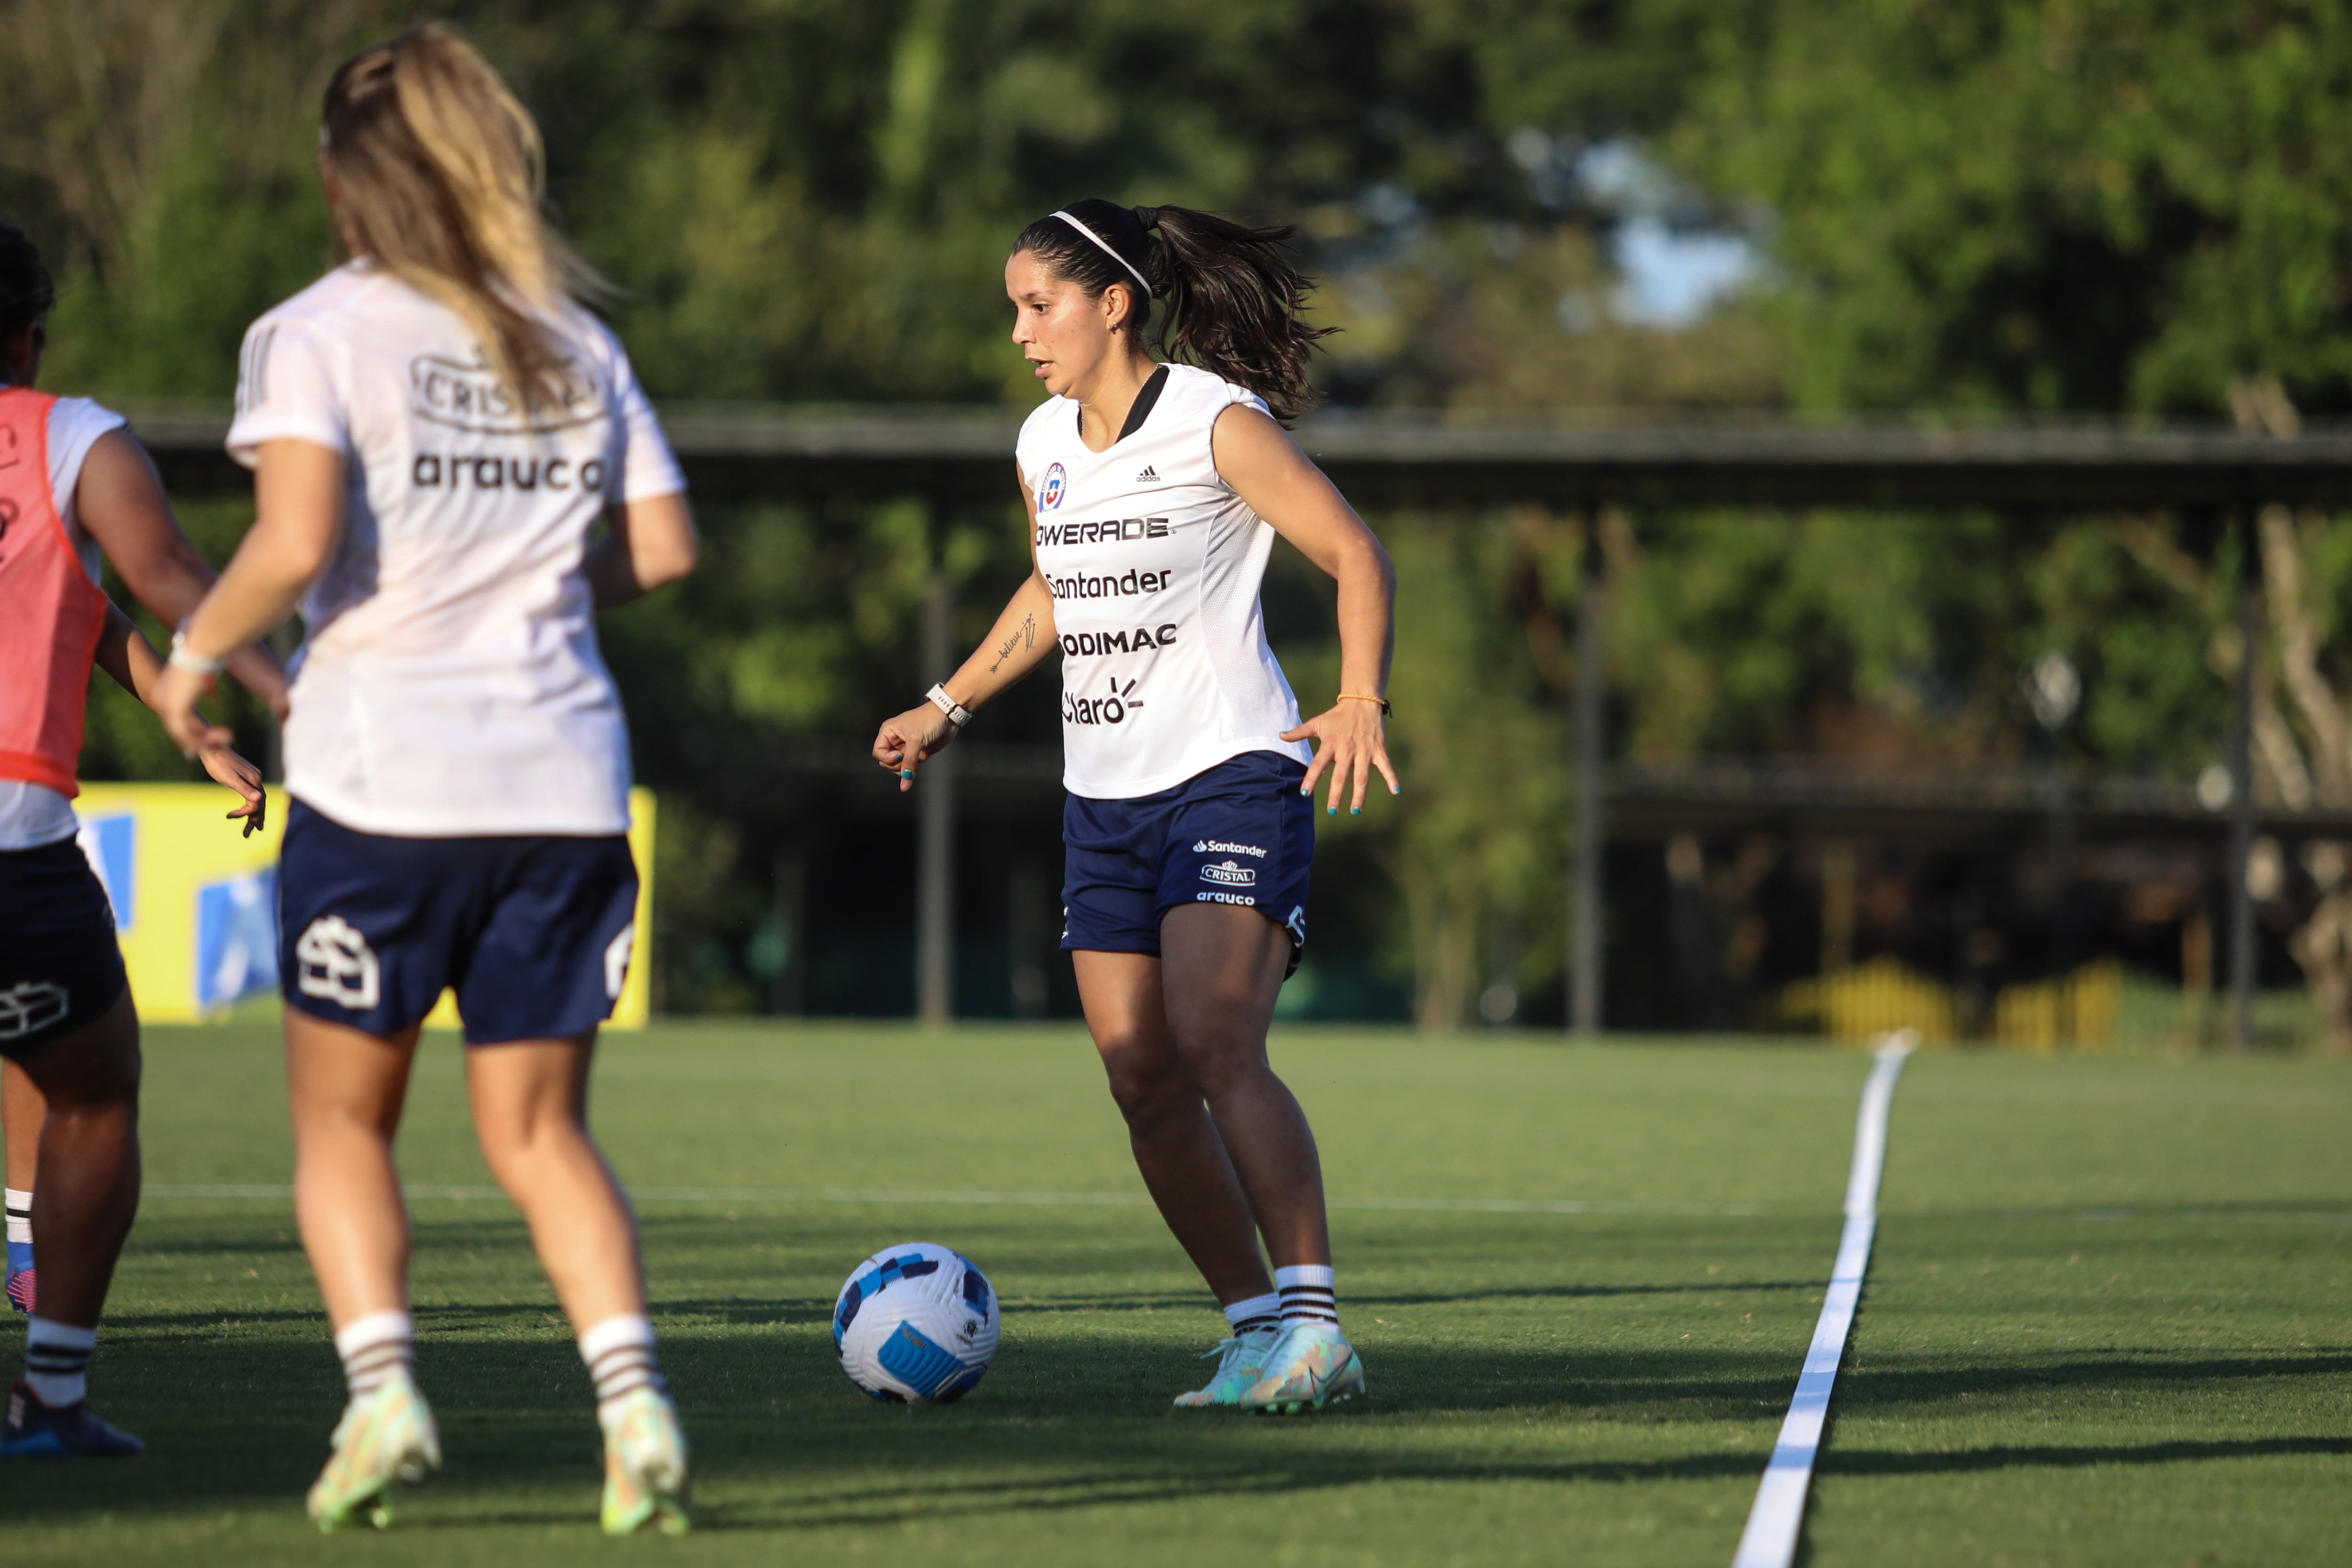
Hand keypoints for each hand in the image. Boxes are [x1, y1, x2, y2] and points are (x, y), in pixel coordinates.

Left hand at [153, 663, 233, 759]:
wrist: (201, 651)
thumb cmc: (204, 656)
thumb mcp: (202, 674)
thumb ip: (202, 685)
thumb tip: (210, 688)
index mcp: (165, 691)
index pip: (177, 717)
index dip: (195, 730)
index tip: (213, 735)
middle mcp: (162, 699)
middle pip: (179, 729)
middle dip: (201, 739)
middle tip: (221, 742)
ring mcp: (166, 705)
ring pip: (184, 734)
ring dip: (208, 740)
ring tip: (230, 737)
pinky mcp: (175, 710)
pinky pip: (188, 734)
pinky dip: (206, 739)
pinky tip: (227, 735)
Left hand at [199, 745, 267, 837]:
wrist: (211, 747)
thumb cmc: (217, 764)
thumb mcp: (230, 778)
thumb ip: (245, 789)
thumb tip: (259, 799)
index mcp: (254, 780)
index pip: (256, 803)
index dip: (244, 813)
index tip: (228, 816)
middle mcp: (256, 779)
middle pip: (259, 803)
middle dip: (254, 820)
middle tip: (247, 835)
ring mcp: (252, 777)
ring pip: (256, 799)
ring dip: (252, 815)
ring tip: (249, 829)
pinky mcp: (246, 775)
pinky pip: (251, 794)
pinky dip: (248, 804)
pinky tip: (243, 808)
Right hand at [872, 703, 957, 791]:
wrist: (948, 716)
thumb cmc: (929, 720)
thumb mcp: (916, 740)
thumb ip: (909, 762)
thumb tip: (904, 785)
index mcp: (888, 732)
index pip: (878, 752)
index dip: (886, 758)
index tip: (900, 755)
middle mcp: (894, 740)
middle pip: (886, 762)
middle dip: (896, 765)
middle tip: (909, 759)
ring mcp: (906, 748)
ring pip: (897, 767)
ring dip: (904, 770)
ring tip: (916, 763)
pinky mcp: (917, 753)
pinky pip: (909, 767)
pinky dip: (911, 773)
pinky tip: (911, 778)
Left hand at [1283, 699, 1399, 816]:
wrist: (1361, 702)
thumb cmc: (1337, 715)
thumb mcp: (1317, 723)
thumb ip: (1299, 732)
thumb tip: (1280, 736)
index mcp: (1330, 744)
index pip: (1318, 764)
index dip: (1311, 778)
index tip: (1304, 793)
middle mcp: (1347, 749)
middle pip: (1341, 775)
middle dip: (1336, 794)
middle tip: (1332, 810)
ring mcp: (1364, 750)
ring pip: (1362, 776)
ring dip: (1359, 794)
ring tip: (1355, 810)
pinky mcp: (1378, 749)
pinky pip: (1386, 766)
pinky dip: (1391, 777)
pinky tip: (1396, 791)